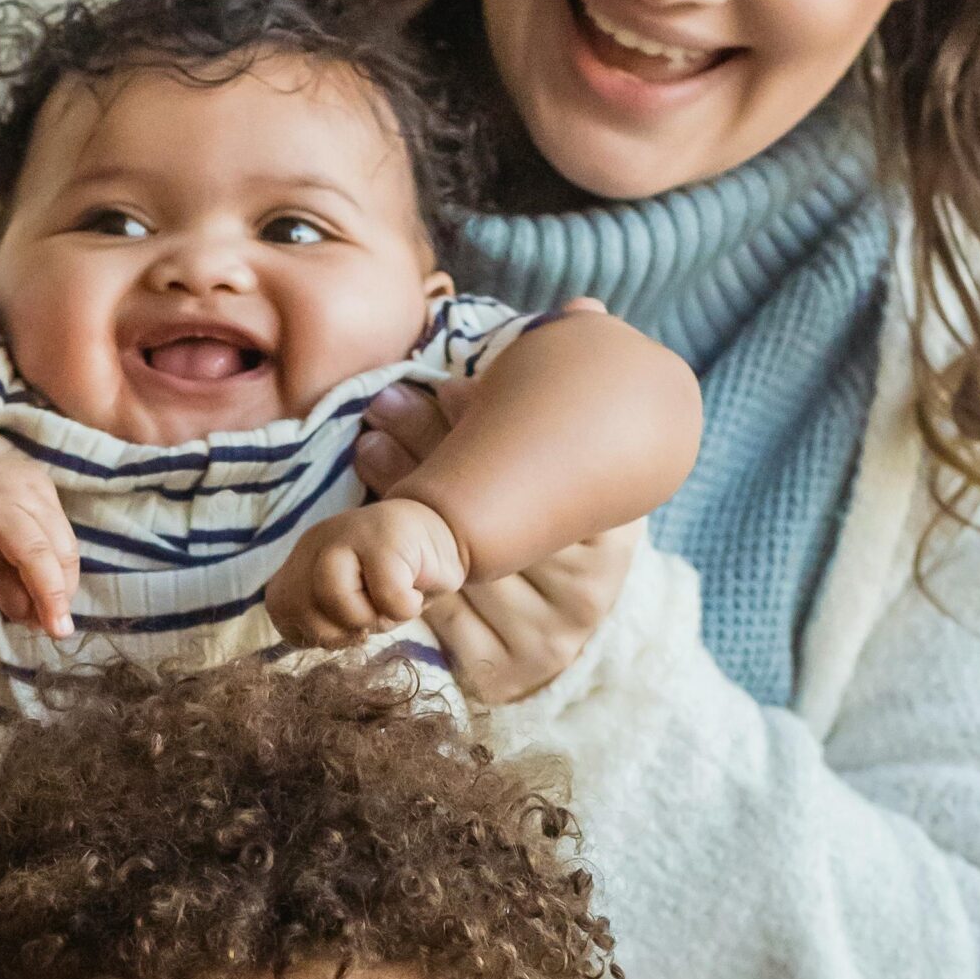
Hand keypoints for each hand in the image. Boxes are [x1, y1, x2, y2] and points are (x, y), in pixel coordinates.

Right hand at [0, 440, 78, 637]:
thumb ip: (14, 573)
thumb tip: (33, 618)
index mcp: (38, 493)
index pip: (64, 546)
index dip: (63, 586)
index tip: (54, 616)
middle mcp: (19, 495)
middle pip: (53, 548)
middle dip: (60, 593)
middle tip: (60, 629)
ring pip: (26, 547)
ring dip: (41, 590)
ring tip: (39, 626)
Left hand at [267, 498, 469, 647]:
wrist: (441, 534)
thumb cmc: (394, 580)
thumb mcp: (352, 607)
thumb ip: (323, 620)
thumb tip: (315, 639)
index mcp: (300, 562)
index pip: (281, 609)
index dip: (314, 633)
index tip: (348, 626)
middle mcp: (316, 544)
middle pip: (300, 605)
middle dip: (338, 631)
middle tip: (371, 618)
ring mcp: (348, 534)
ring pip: (333, 596)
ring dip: (368, 617)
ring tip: (390, 604)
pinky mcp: (386, 537)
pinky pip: (387, 595)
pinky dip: (405, 608)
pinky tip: (413, 591)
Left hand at [353, 313, 638, 705]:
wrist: (580, 667)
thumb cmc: (569, 548)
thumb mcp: (586, 481)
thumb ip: (578, 406)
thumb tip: (585, 309)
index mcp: (611, 540)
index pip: (540, 476)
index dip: (484, 427)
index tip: (442, 388)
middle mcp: (581, 592)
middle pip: (490, 508)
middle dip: (430, 447)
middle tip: (386, 405)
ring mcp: (538, 635)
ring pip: (451, 553)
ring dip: (400, 493)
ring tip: (368, 446)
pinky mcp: (495, 669)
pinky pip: (433, 606)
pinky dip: (397, 560)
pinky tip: (369, 516)